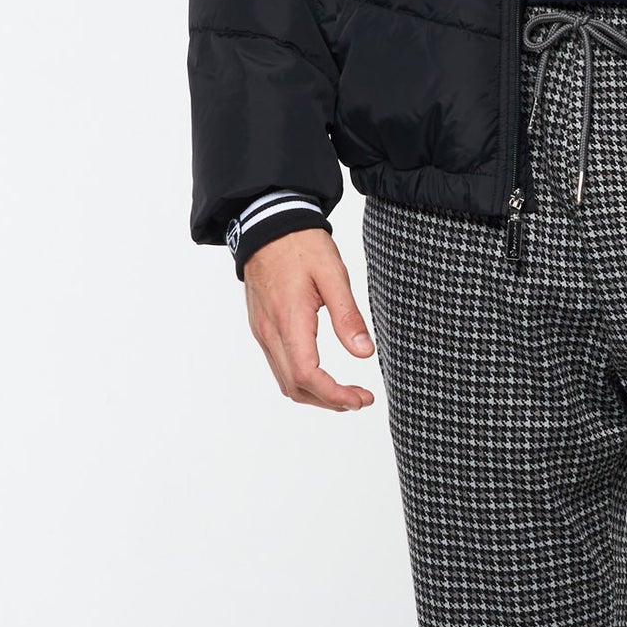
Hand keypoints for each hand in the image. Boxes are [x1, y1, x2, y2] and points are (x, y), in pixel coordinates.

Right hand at [243, 228, 376, 410]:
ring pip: (285, 381)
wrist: (268, 225)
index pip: (307, 376)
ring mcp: (262, 331)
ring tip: (346, 393)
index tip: (361, 398)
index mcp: (289, 320)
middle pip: (295, 387)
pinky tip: (323, 375)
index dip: (335, 395)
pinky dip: (302, 380)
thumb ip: (347, 316)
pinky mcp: (261, 327)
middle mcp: (269, 331)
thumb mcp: (333, 275)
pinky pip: (279, 365)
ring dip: (315, 395)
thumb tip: (364, 353)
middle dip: (329, 401)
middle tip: (360, 399)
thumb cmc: (301, 245)